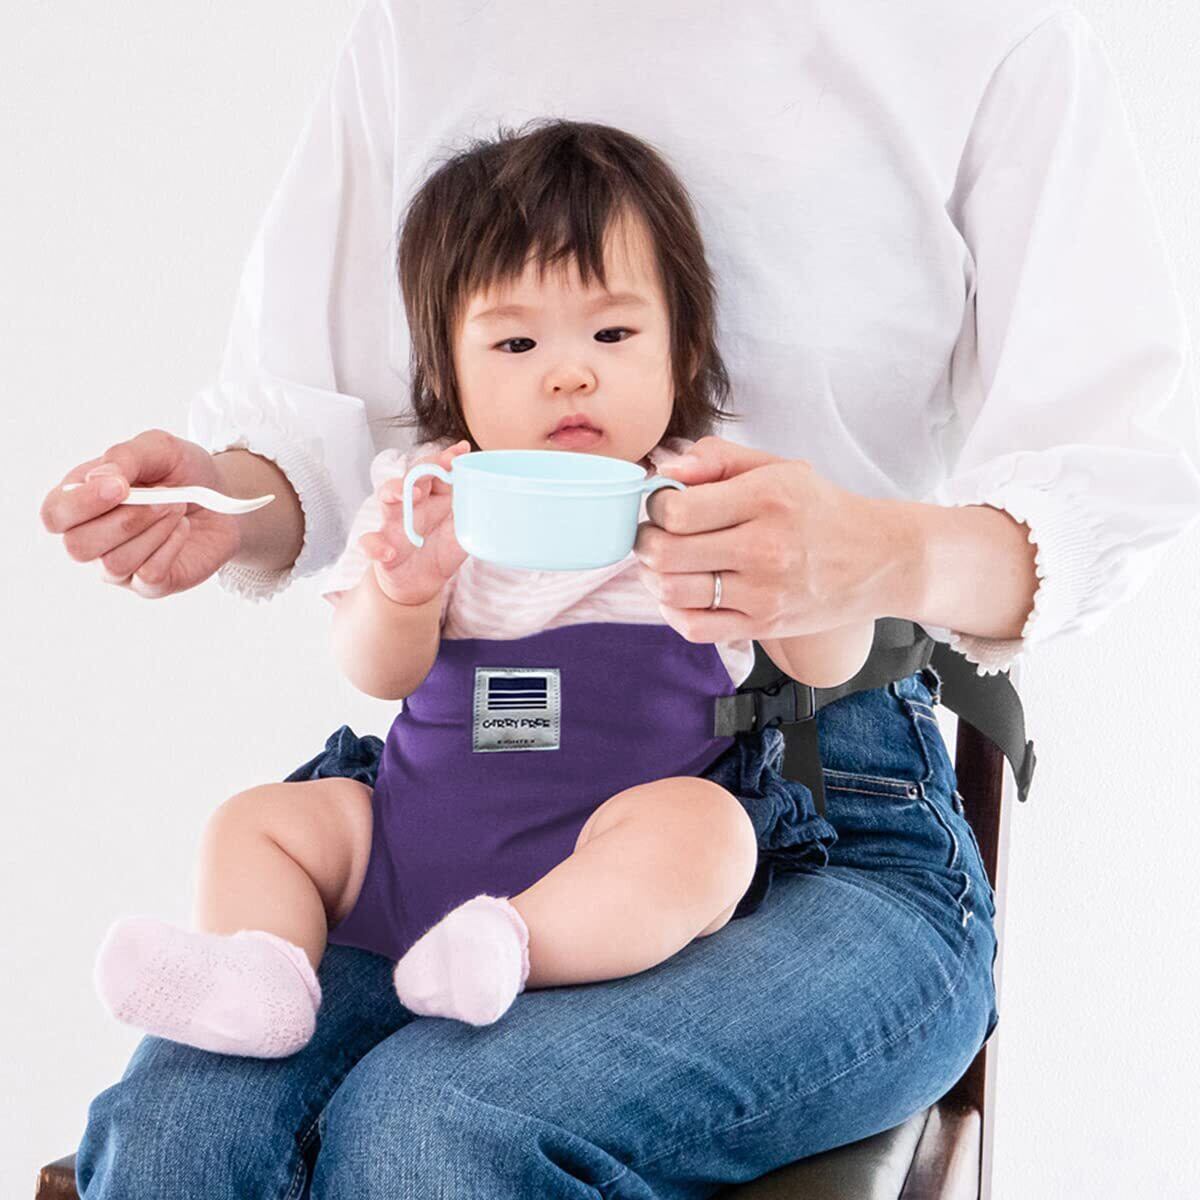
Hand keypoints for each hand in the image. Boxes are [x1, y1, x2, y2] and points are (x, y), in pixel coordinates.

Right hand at [40, 428, 240, 598]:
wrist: (224, 496)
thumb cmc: (181, 472)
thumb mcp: (158, 448)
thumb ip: (125, 457)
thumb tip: (98, 480)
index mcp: (79, 501)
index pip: (54, 515)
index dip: (81, 504)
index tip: (121, 487)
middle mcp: (90, 538)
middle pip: (78, 546)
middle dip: (126, 519)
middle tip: (164, 498)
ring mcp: (117, 566)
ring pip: (114, 563)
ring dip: (153, 531)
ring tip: (176, 509)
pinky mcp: (149, 584)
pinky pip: (148, 575)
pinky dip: (171, 547)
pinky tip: (182, 529)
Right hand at [358, 441, 471, 605]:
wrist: (421, 584)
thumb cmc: (441, 549)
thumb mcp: (462, 529)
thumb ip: (471, 510)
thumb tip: (490, 491)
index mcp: (432, 497)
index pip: (435, 470)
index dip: (445, 459)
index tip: (459, 451)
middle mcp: (411, 505)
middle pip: (411, 476)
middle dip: (422, 468)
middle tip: (437, 466)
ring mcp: (393, 525)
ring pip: (386, 499)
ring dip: (395, 491)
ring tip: (410, 494)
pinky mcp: (381, 549)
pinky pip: (370, 542)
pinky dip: (376, 547)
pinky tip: (389, 553)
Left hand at [634, 435, 912, 642]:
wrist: (880, 560)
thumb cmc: (819, 509)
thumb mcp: (777, 467)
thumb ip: (717, 459)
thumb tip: (664, 470)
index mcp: (766, 498)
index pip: (676, 509)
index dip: (655, 506)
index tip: (664, 504)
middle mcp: (764, 547)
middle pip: (665, 552)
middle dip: (646, 541)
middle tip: (655, 534)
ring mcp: (763, 593)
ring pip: (672, 592)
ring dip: (654, 576)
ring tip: (667, 562)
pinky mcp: (764, 626)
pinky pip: (694, 628)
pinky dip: (673, 611)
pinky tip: (682, 593)